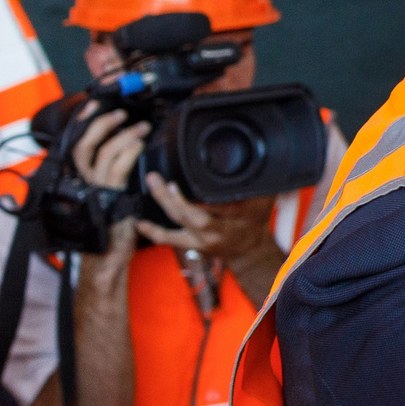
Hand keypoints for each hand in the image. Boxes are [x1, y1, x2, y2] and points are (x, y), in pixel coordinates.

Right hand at [69, 106, 148, 189]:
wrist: (120, 220)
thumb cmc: (118, 188)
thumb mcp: (114, 161)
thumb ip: (113, 140)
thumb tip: (119, 117)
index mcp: (82, 163)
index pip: (75, 137)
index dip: (82, 119)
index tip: (94, 103)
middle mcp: (85, 172)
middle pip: (84, 145)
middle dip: (102, 125)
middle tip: (121, 114)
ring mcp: (97, 182)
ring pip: (105, 153)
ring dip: (125, 136)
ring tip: (143, 127)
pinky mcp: (112, 191)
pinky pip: (118, 168)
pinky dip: (129, 153)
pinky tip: (139, 144)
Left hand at [135, 173, 277, 264]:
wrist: (249, 249)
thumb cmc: (255, 220)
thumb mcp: (264, 200)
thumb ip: (260, 182)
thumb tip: (261, 156)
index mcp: (239, 217)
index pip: (223, 207)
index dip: (206, 198)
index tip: (190, 182)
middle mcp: (219, 230)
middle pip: (195, 216)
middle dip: (177, 199)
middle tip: (162, 179)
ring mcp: (202, 239)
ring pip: (180, 223)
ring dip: (164, 204)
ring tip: (153, 183)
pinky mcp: (191, 244)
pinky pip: (169, 239)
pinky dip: (152, 231)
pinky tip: (139, 221)